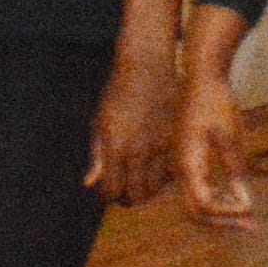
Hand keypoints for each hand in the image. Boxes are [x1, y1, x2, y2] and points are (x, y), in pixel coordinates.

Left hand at [85, 57, 179, 205]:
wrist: (147, 67)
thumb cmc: (118, 94)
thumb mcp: (100, 123)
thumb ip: (97, 156)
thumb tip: (90, 184)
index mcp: (116, 148)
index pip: (112, 191)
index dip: (108, 197)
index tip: (108, 194)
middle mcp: (140, 151)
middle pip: (136, 195)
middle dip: (128, 199)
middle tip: (125, 193)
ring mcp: (161, 147)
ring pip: (157, 187)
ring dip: (147, 190)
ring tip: (141, 181)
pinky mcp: (178, 140)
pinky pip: (173, 171)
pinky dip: (164, 176)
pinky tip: (157, 167)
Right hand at [173, 71, 254, 222]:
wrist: (202, 77)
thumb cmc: (216, 103)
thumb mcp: (231, 137)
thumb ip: (237, 171)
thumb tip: (246, 203)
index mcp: (188, 164)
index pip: (204, 205)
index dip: (228, 212)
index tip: (251, 210)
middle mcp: (180, 170)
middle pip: (196, 212)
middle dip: (224, 223)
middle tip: (252, 229)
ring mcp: (182, 165)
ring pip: (196, 204)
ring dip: (221, 215)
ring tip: (248, 220)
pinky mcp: (188, 160)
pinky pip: (198, 190)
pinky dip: (217, 200)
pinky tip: (236, 198)